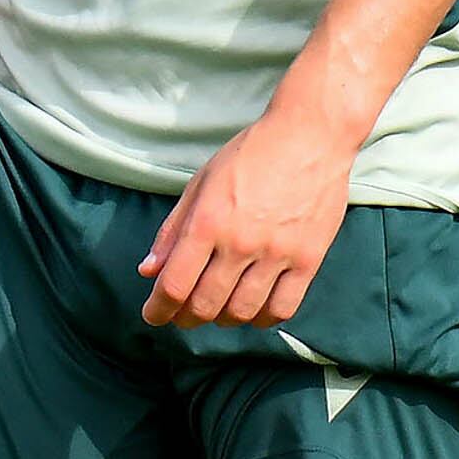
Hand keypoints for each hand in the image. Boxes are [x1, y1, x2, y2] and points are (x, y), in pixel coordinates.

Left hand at [142, 103, 348, 326]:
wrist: (310, 137)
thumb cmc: (249, 156)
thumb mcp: (200, 184)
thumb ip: (173, 231)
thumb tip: (148, 270)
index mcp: (207, 224)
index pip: (175, 285)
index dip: (159, 309)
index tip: (153, 316)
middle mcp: (241, 244)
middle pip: (205, 304)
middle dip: (185, 318)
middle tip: (181, 317)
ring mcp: (278, 254)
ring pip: (242, 311)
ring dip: (222, 321)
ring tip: (215, 313)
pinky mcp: (310, 259)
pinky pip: (283, 307)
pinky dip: (262, 319)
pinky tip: (253, 311)